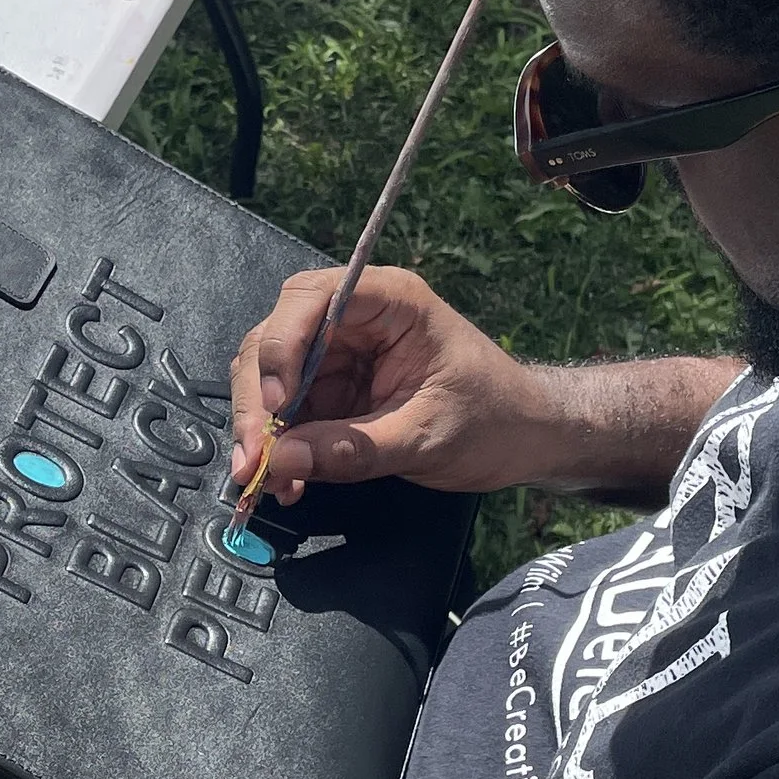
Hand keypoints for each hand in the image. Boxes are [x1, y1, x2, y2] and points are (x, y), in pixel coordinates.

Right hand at [229, 266, 556, 503]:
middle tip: (252, 460)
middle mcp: (357, 317)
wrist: (525, 438)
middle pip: (277, 338)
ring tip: (265, 478)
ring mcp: (341, 353)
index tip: (278, 407)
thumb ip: (352, 449)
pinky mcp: (336, 389)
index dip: (282, 347)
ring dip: (262, 427)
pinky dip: (280, 444)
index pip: (311, 299)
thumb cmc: (494, 420)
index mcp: (390, 301)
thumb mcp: (425, 438)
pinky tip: (286, 479)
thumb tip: (280, 460)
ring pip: (272, 376)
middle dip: (258, 400)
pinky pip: (290, 410)